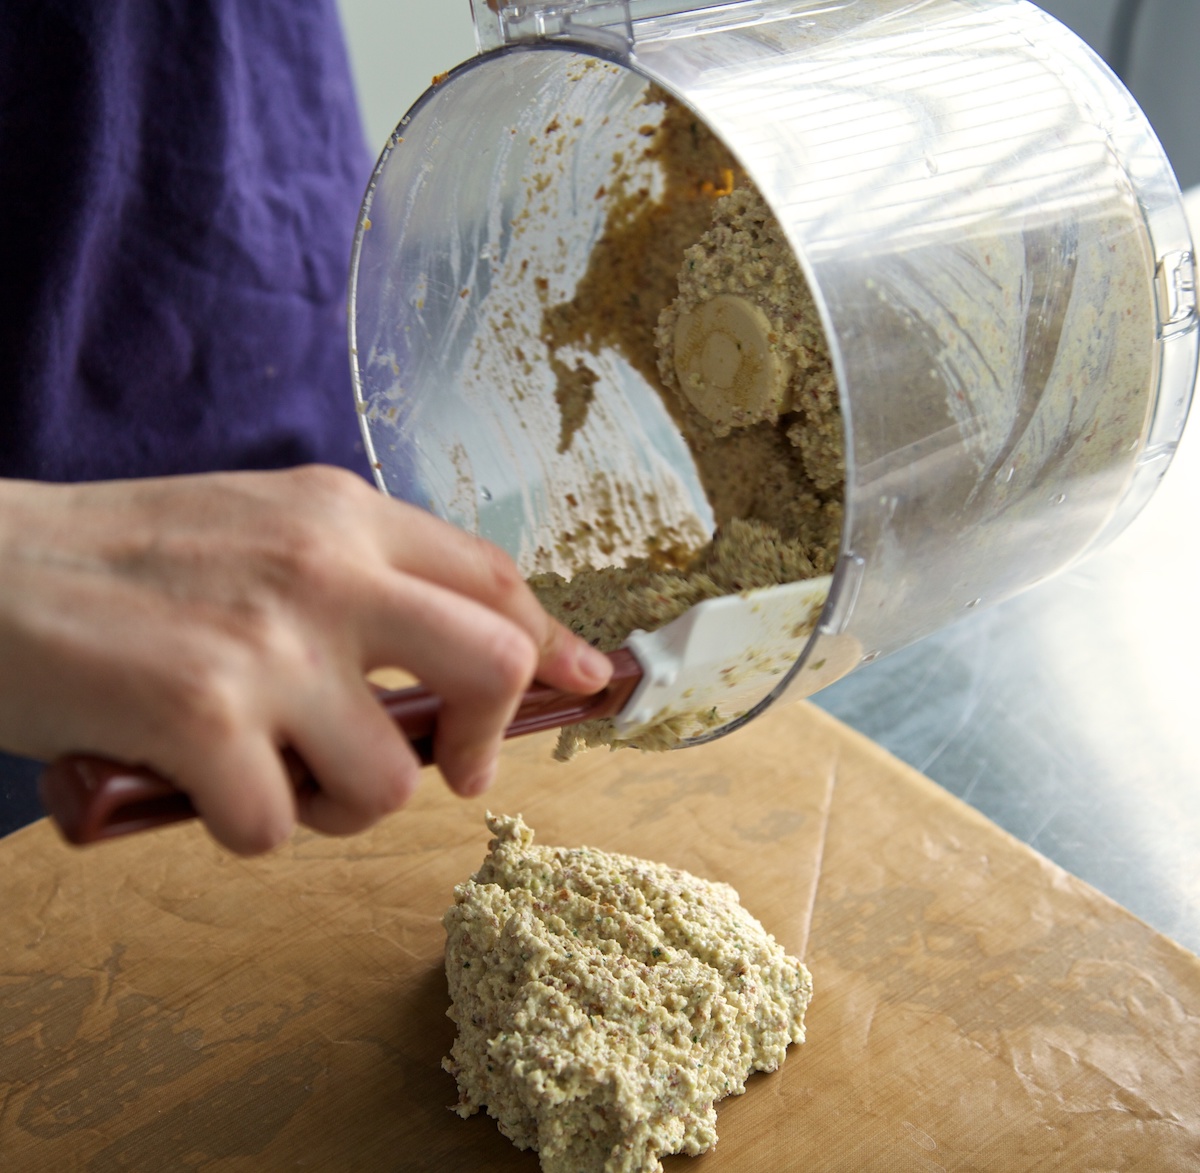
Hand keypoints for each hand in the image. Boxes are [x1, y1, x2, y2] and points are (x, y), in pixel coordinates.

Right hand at [0, 467, 611, 853]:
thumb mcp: (265, 528)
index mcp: (342, 512)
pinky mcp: (200, 717)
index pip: (494, 577)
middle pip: (493, 661)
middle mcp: (323, 566)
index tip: (581, 682)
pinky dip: (249, 830)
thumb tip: (469, 656)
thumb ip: (365, 577)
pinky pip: (279, 828)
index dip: (552, 640)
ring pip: (389, 780)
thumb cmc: (127, 561)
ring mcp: (266, 642)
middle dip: (493, 735)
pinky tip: (202, 790)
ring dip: (344, 805)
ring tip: (284, 779)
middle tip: (457, 768)